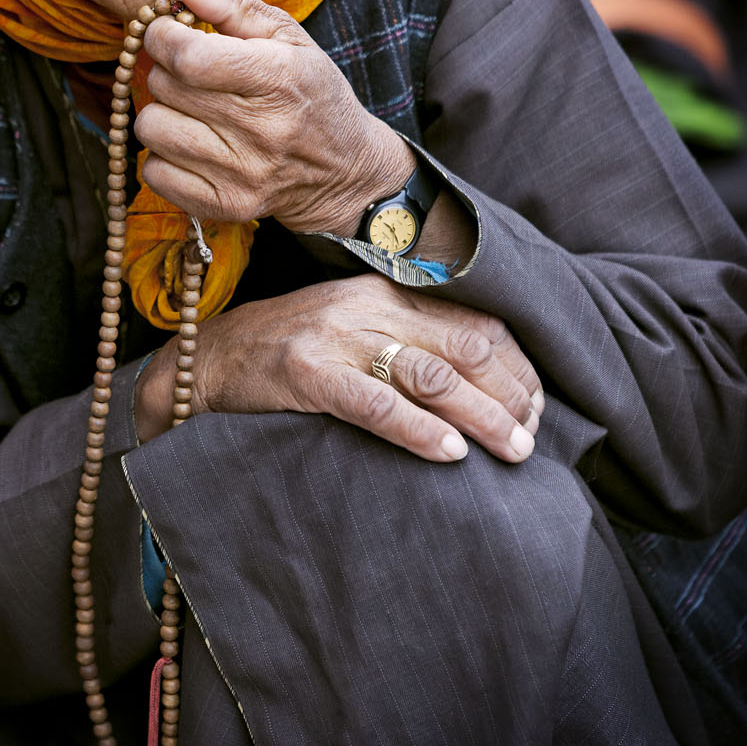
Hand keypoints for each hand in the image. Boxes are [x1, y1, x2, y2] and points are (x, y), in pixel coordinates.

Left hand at [134, 0, 414, 234]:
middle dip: (166, 69)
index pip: (188, 56)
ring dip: (162, 111)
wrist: (344, 170)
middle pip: (164, 86)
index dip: (163, 37)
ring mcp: (241, 174)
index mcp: (278, 78)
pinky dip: (163, 155)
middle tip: (191, 73)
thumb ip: (229, 3)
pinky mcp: (224, 206)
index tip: (168, 33)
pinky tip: (193, 144)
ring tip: (193, 109)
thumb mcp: (286, 36)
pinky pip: (154, 173)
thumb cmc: (310, 93)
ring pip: (152, 128)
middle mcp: (261, 131)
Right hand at [135, 273, 543, 463]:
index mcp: (387, 292)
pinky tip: (450, 453)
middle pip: (465, 348)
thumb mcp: (354, 330)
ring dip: (482, 417)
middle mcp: (368, 307)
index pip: (477, 324)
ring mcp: (336, 337)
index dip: (519, 368)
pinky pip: (375, 402)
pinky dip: (418, 429)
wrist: (210, 360)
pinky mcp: (307, 373)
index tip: (536, 408)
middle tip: (531, 439)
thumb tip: (482, 384)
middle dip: (511, 396)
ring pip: (432, 375)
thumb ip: (409, 341)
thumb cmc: (291, 353)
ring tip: (512, 451)